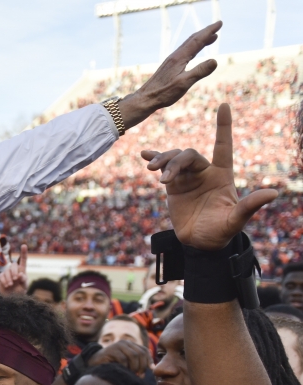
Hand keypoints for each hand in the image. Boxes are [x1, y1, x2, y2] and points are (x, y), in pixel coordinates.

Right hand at [0, 244, 27, 294]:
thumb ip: (24, 280)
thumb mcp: (24, 286)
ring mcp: (7, 273)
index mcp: (22, 270)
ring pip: (7, 271)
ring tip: (11, 285)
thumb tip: (20, 274)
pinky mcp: (1, 276)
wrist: (11, 298)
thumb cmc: (19, 291)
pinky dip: (4, 281)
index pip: (23, 260)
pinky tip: (7, 286)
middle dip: (14, 272)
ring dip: (9, 279)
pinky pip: (2, 276)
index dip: (24, 252)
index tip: (24, 245)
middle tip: (16, 279)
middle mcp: (14, 270)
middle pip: (14, 265)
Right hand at [88, 340, 151, 375]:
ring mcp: (117, 345)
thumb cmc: (112, 364)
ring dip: (135, 367)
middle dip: (142, 366)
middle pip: (140, 353)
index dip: (149, 360)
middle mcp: (125, 343)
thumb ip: (138, 362)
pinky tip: (123, 371)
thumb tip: (152, 368)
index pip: (144, 350)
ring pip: (133, 356)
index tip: (150, 370)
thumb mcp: (127, 362)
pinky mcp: (111, 350)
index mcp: (130, 344)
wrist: (94, 362)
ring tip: (133, 374)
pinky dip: (125, 367)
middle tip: (140, 375)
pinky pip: (123, 359)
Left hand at [118, 22, 220, 127]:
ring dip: (200, 39)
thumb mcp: (184, 83)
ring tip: (212, 37)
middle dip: (206, 32)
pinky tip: (194, 52)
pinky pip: (184, 52)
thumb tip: (215, 60)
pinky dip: (193, 48)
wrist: (146, 98)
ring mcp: (171, 61)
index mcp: (179, 58)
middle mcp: (175, 56)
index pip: (197, 40)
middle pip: (192, 40)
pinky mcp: (169, 67)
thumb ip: (199, 71)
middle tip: (218, 25)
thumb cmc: (164, 93)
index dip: (209, 31)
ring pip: (188, 45)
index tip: (220, 23)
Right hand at [140, 104, 277, 249]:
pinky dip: (154, 159)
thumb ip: (250, 205)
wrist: (199, 243)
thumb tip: (274, 193)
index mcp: (222, 175)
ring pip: (174, 159)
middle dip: (176, 162)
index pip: (223, 146)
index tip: (223, 105)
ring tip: (153, 171)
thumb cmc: (222, 232)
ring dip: (164, 162)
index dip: (223, 127)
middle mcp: (205, 173)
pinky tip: (145, 154)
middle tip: (165, 179)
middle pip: (189, 155)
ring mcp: (188, 178)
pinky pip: (163, 168)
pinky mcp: (173, 186)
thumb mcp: (236, 219)